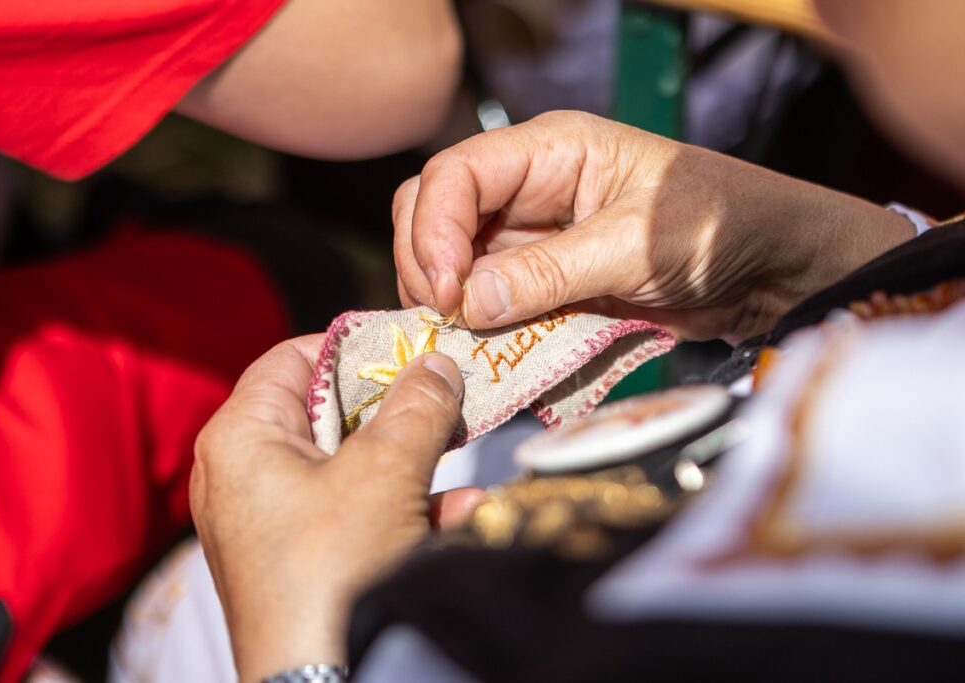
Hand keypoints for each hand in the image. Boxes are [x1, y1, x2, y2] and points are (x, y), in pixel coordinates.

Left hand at [190, 334, 478, 681]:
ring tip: (463, 458)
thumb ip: (416, 406)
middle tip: (447, 397)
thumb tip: (437, 363)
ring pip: (351, 466)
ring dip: (414, 463)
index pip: (293, 357)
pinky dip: (404, 510)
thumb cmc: (333, 568)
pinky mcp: (302, 562)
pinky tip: (460, 515)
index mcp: (241, 437)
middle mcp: (245, 475)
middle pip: (328, 411)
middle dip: (398, 409)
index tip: (413, 345)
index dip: (356, 345)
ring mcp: (272, 523)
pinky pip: (355, 515)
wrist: (325, 682)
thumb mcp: (384, 472)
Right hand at [393, 111, 914, 341]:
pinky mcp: (547, 281)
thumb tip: (468, 305)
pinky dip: (482, 326)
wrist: (772, 267)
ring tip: (465, 341)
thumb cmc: (719, 225)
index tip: (447, 291)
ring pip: (458, 262)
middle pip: (436, 212)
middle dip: (428, 264)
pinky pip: (493, 300)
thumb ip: (549, 273)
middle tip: (444, 319)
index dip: (434, 230)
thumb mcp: (634, 244)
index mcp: (550, 150)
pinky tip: (487, 350)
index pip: (455, 175)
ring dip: (451, 302)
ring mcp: (534, 237)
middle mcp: (530, 189)